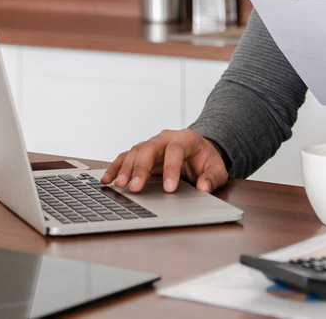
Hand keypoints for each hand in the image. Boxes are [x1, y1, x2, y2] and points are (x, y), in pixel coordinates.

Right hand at [100, 129, 227, 193]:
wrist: (199, 152)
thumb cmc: (207, 161)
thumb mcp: (218, 170)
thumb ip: (212, 178)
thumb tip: (203, 187)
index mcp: (186, 138)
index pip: (176, 149)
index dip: (171, 168)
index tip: (169, 189)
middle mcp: (166, 138)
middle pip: (149, 147)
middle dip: (141, 168)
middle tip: (135, 187)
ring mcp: (152, 144)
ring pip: (135, 151)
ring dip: (125, 168)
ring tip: (118, 185)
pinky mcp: (142, 153)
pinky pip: (126, 157)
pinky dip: (116, 167)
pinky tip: (108, 179)